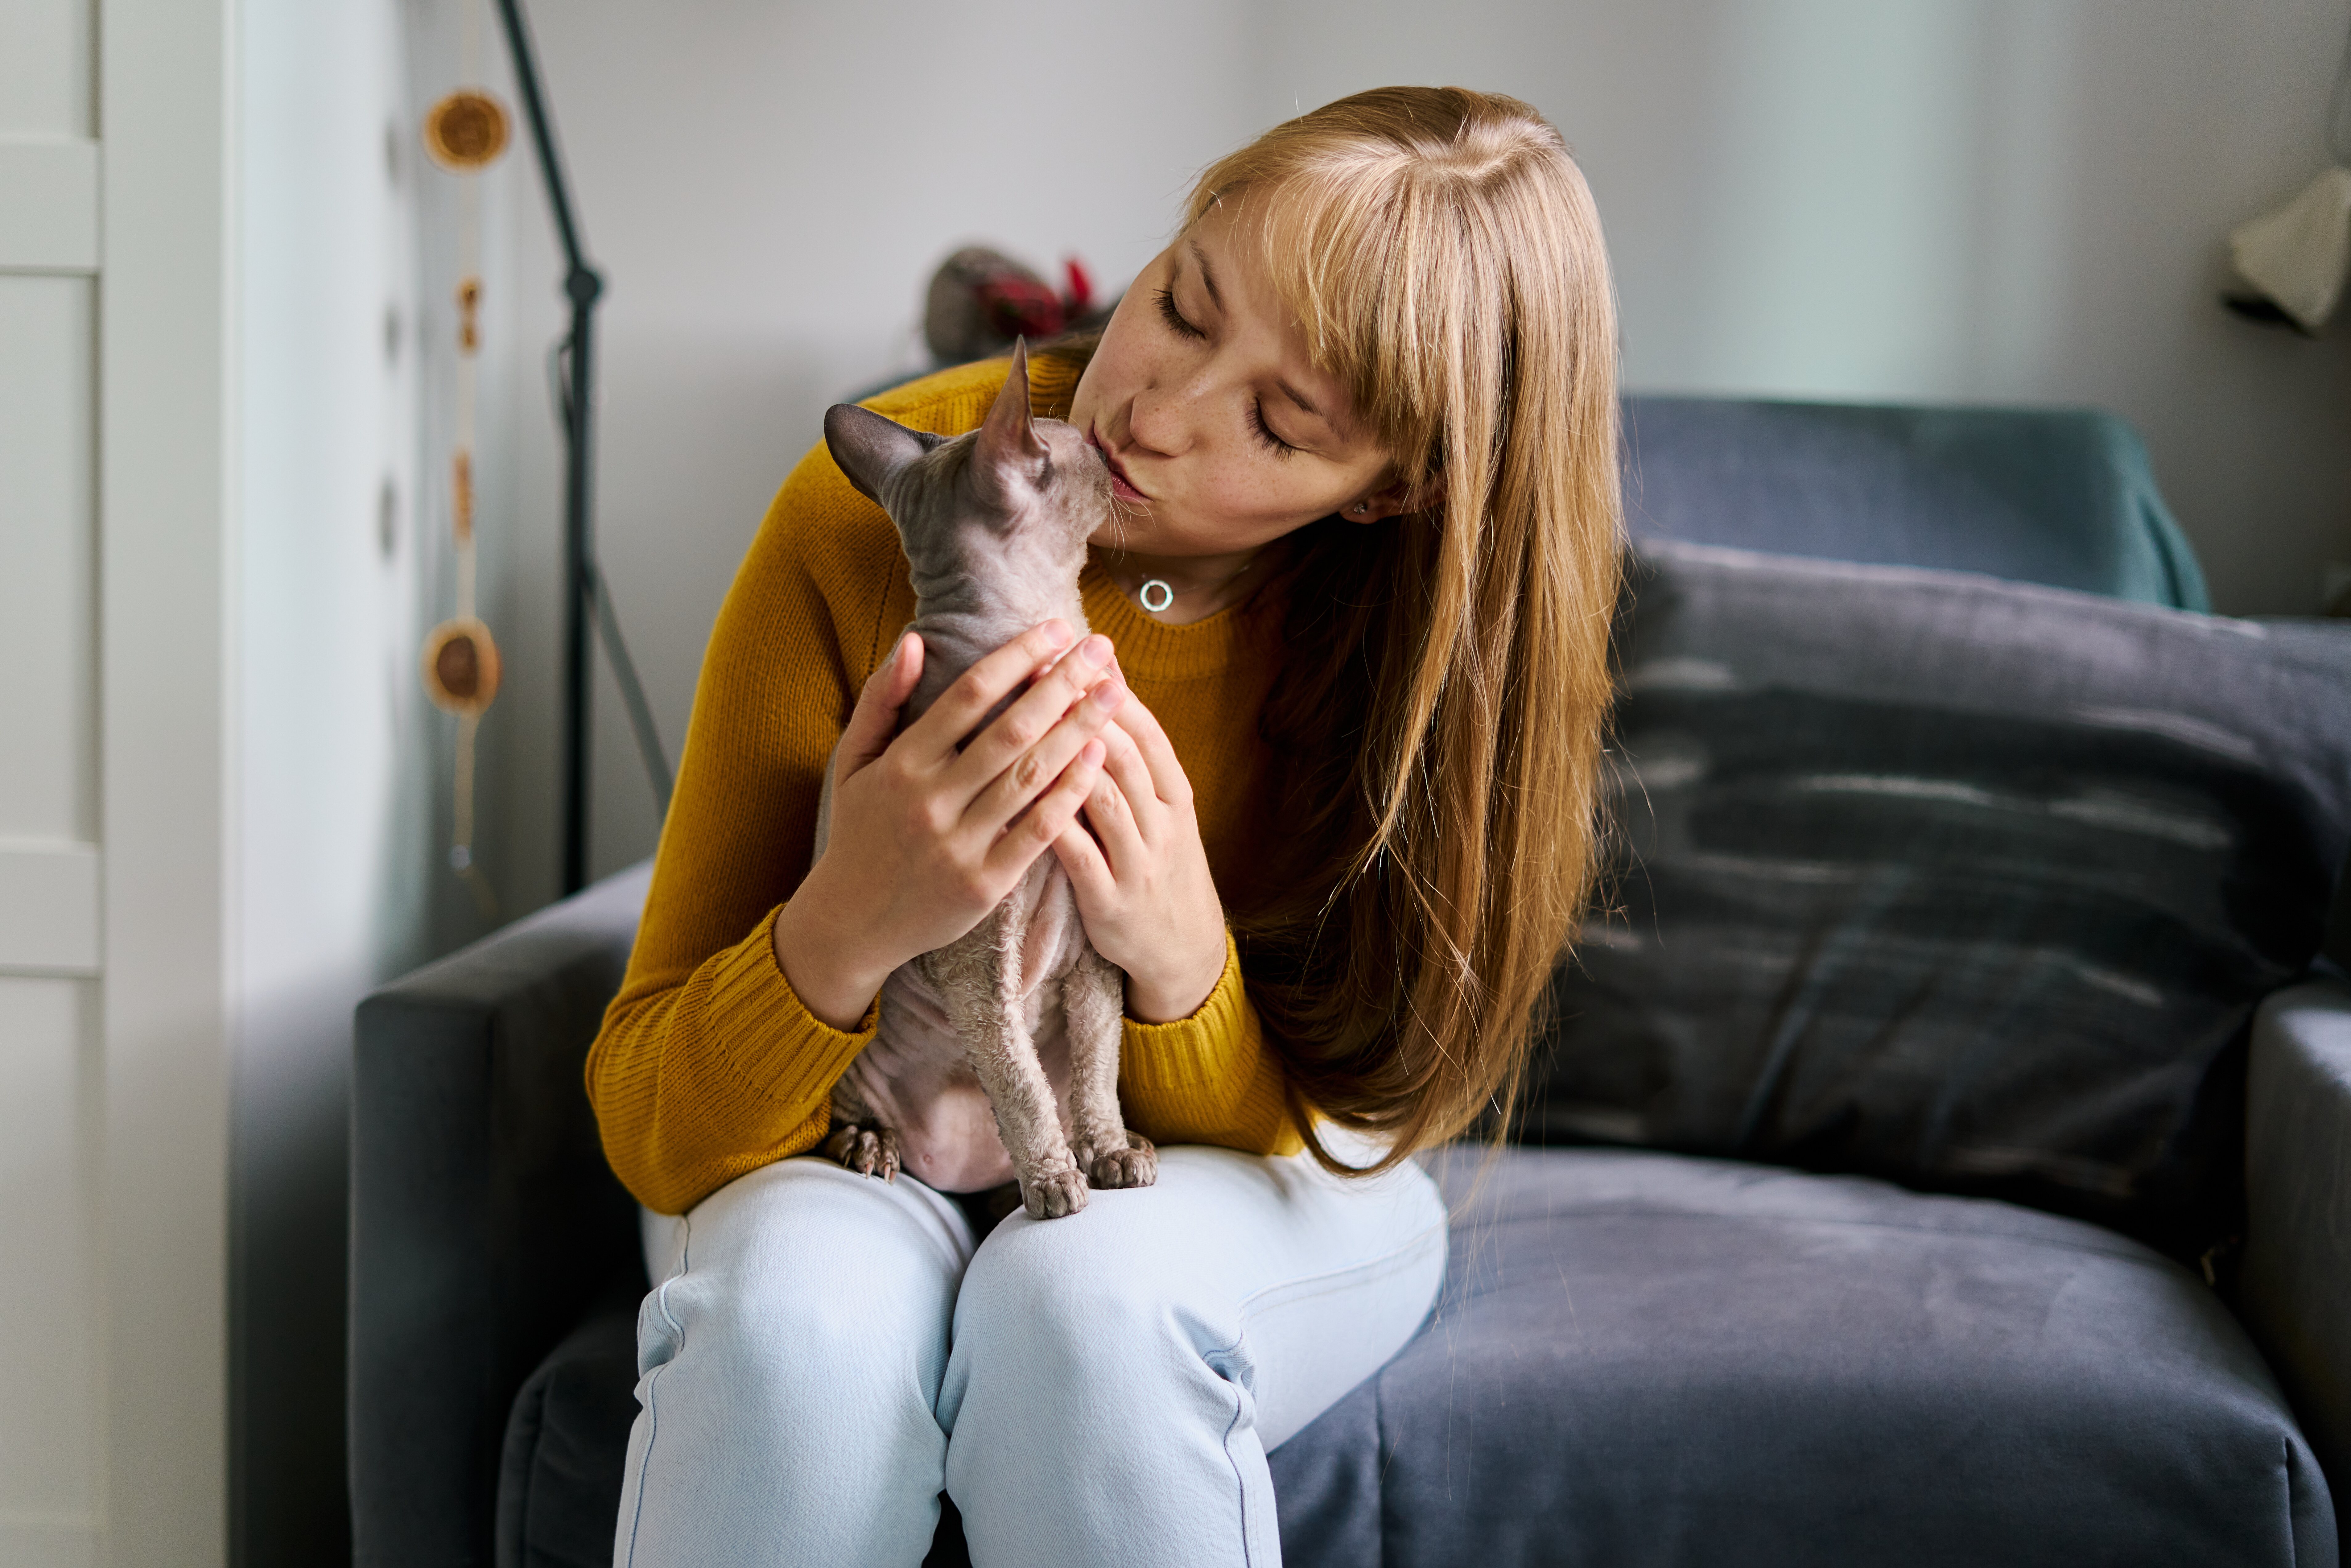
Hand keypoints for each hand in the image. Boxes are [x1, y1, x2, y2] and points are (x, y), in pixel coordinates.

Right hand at [774, 620, 1125, 1030]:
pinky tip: (1099, 759)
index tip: (1057, 628)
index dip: (1017, 657)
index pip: (969, 695)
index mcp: (901, 764)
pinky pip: (1037, 832)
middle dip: (1062, 684)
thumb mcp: (853, 762)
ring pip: (1030, 777)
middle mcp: (931, 801)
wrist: (852, 921)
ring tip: (1114, 694)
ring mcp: (959, 845)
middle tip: (1102, 649)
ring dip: (1078, 730)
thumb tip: (914, 639)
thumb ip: (881, 699)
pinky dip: (1070, 793)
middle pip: (1010, 730)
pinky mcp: (984, 884)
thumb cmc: (859, 830)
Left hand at [1051, 666, 1229, 1022]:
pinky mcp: (1112, 899)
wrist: (1180, 946)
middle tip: (1039, 668)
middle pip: (1123, 753)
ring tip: (1025, 718)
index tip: (1072, 649)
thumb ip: (1131, 751)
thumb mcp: (1159, 805)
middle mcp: (1162, 821)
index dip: (1109, 688)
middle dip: (1081, 707)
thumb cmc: (1155, 860)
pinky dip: (1052, 823)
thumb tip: (1102, 677)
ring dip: (1065, 755)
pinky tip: (1017, 798)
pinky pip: (1080, 856)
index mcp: (1175, 792)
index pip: (1144, 728)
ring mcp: (1140, 861)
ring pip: (1103, 797)